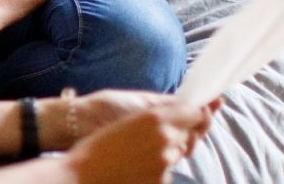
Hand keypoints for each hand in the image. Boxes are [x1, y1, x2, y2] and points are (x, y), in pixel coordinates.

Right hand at [62, 101, 216, 183]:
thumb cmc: (95, 141)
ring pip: (178, 153)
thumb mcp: (126, 115)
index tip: (203, 110)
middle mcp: (165, 140)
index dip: (201, 112)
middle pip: (190, 134)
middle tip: (168, 130)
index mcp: (156, 118)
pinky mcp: (160, 181)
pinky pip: (166, 170)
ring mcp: (164, 164)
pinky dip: (157, 166)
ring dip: (169, 149)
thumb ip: (156, 111)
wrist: (80, 175)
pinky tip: (135, 163)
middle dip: (184, 131)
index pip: (195, 113)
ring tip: (141, 149)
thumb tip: (176, 108)